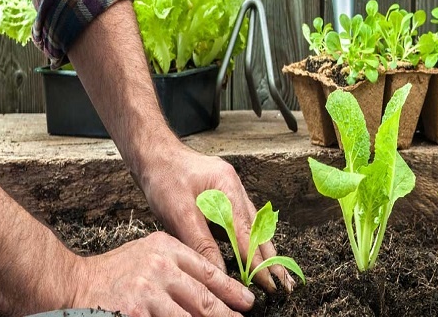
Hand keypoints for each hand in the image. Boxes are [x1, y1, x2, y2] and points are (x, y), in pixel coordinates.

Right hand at [72, 231, 254, 315]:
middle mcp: (159, 268)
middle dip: (226, 315)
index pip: (207, 271)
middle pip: (204, 298)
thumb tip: (210, 288)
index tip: (248, 302)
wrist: (72, 284)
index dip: (231, 290)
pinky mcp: (136, 314)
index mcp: (166, 248)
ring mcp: (147, 293)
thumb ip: (178, 264)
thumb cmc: (114, 271)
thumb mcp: (149, 253)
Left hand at [141, 146, 295, 292]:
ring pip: (252, 225)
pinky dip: (248, 240)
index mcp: (227, 186)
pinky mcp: (222, 197)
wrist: (153, 154)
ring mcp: (230, 191)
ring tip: (275, 273)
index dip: (257, 259)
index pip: (247, 231)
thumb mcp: (178, 212)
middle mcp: (234, 188)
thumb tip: (218, 271)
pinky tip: (254, 254)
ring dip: (262, 250)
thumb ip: (200, 242)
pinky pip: (240, 222)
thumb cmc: (163, 177)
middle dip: (270, 257)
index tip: (268, 282)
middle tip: (284, 282)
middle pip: (257, 228)